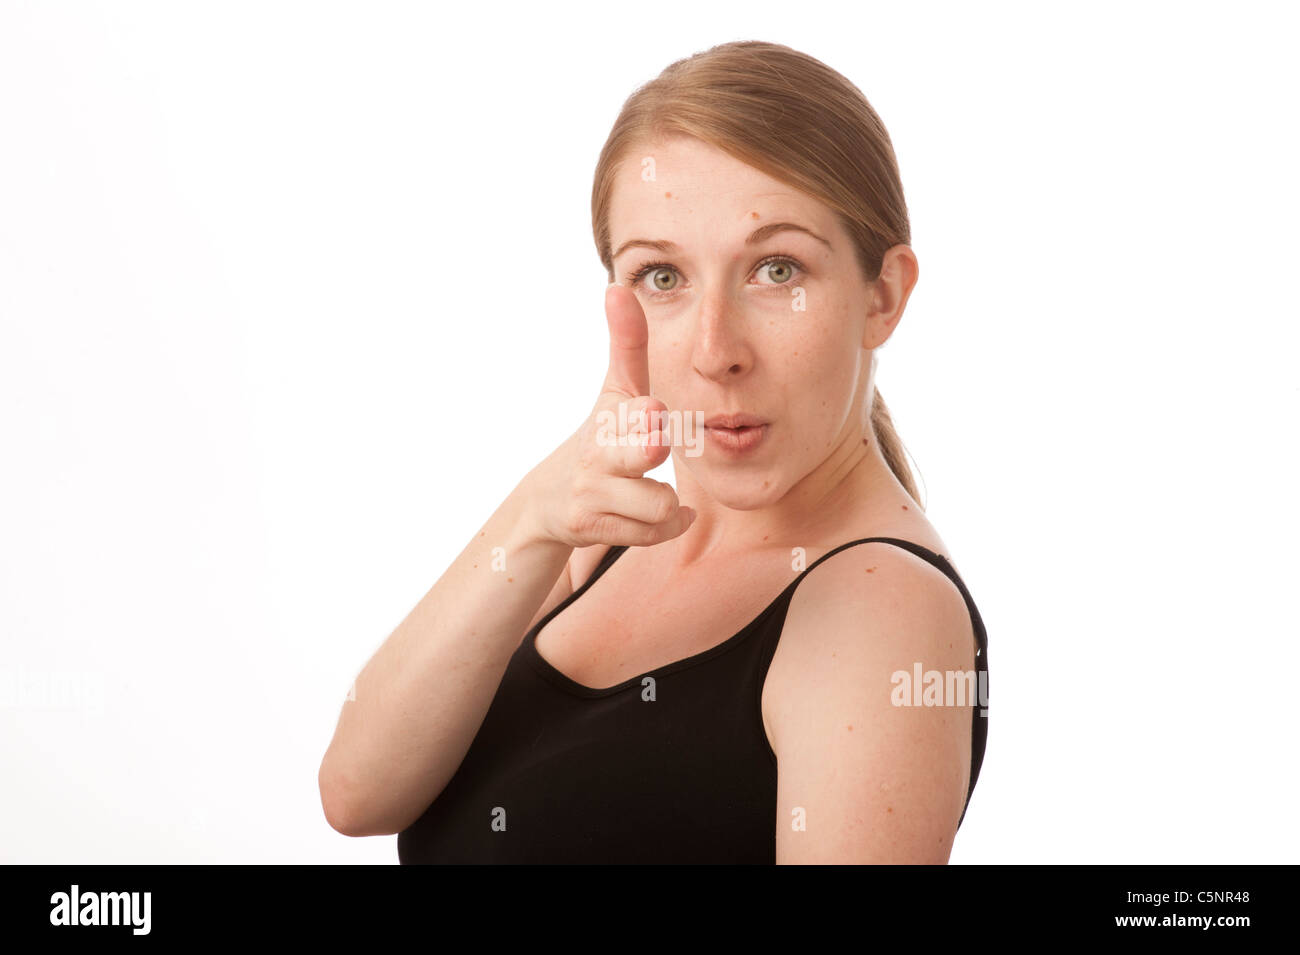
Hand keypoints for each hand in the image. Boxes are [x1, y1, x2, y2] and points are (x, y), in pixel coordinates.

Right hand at [522, 284, 695, 547]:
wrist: (550, 499)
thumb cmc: (600, 436)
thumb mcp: (613, 390)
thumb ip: (626, 344)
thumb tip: (619, 287)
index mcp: (610, 411)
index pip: (627, 400)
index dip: (640, 406)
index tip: (649, 402)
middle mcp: (598, 449)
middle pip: (635, 448)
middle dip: (645, 442)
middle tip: (656, 437)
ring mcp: (593, 489)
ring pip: (657, 502)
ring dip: (668, 501)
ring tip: (659, 491)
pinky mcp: (593, 525)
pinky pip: (652, 531)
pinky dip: (669, 526)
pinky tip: (672, 514)